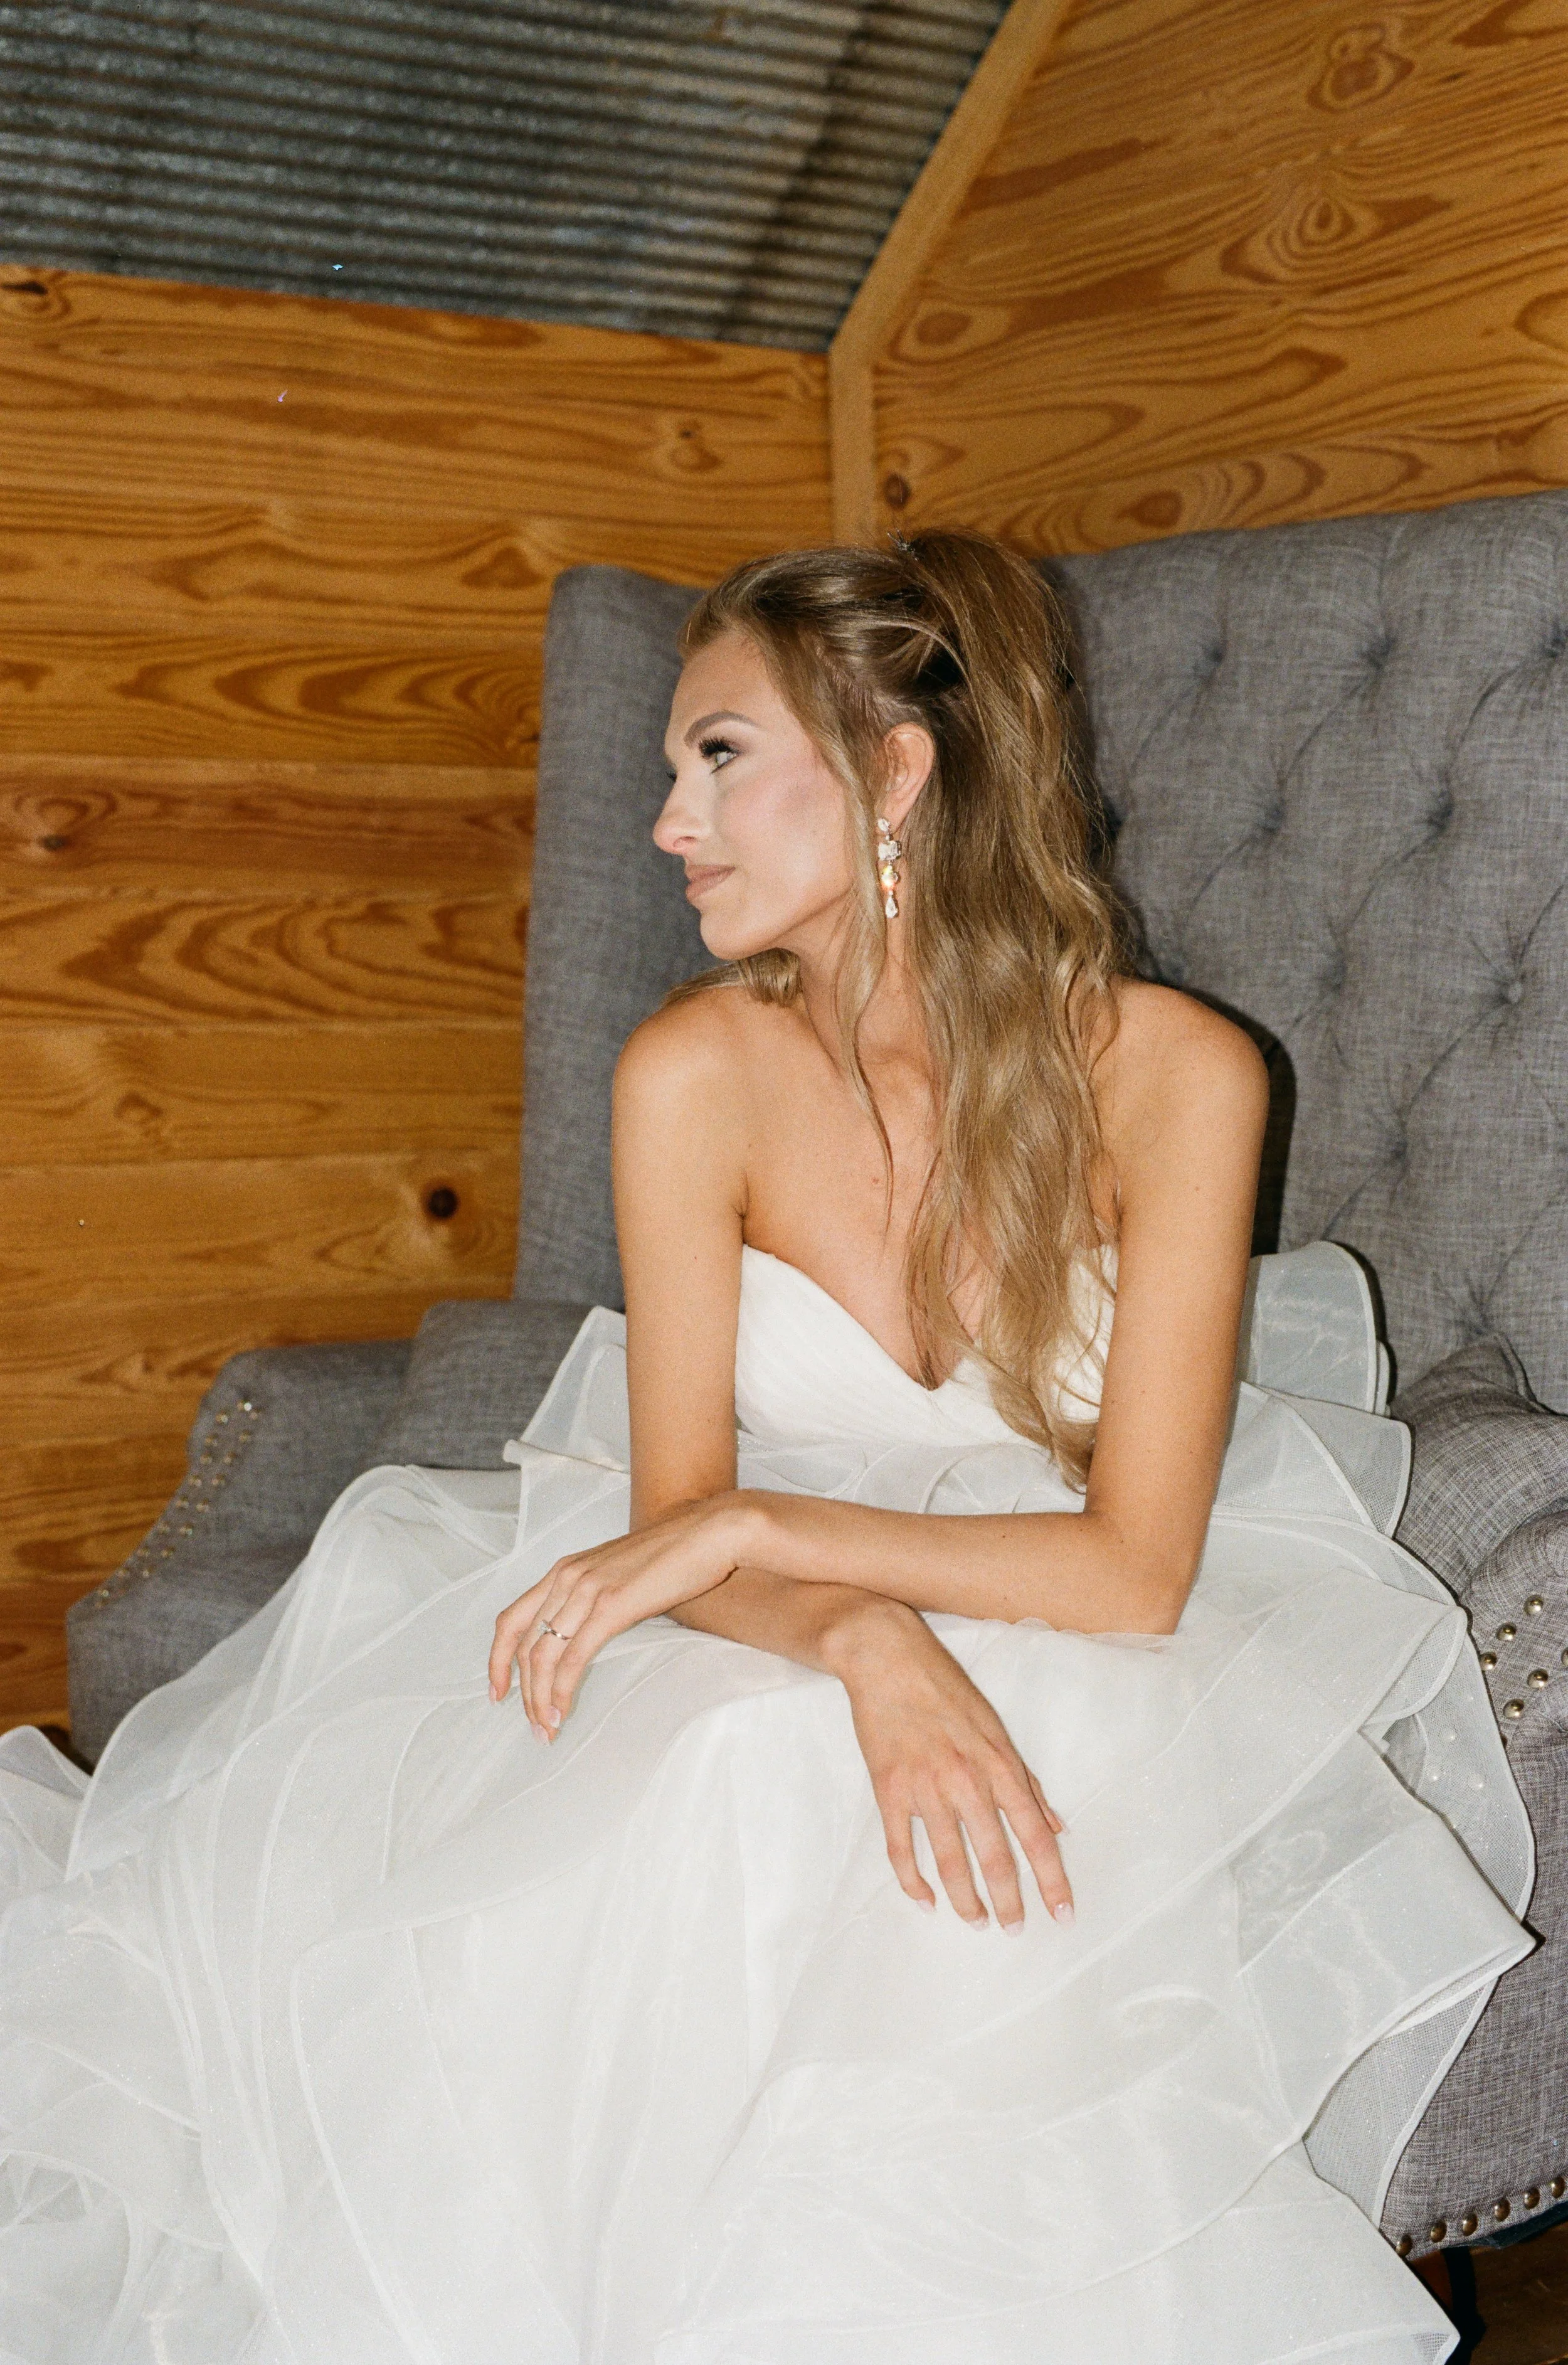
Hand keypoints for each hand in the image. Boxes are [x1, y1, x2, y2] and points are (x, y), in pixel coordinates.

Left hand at [489, 1493, 750, 1736]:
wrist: (709, 1532)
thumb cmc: (674, 1555)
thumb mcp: (619, 1574)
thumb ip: (596, 1599)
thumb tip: (589, 1634)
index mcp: (564, 1571)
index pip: (511, 1620)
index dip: (497, 1660)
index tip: (499, 1692)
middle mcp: (566, 1578)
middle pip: (522, 1645)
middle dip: (523, 1692)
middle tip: (534, 1726)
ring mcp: (586, 1591)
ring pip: (542, 1656)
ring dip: (539, 1699)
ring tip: (547, 1729)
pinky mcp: (611, 1606)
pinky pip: (573, 1658)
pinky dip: (563, 1690)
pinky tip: (564, 1711)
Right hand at [831, 1603, 1072, 1932]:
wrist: (887, 1659)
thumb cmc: (945, 1689)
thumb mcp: (995, 1727)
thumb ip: (1026, 1780)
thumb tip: (1056, 1826)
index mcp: (998, 1764)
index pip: (1034, 1833)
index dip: (1051, 1878)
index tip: (1063, 1913)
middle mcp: (966, 1780)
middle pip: (994, 1856)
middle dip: (1009, 1900)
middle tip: (1015, 1930)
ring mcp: (925, 1788)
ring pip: (949, 1861)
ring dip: (965, 1900)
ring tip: (977, 1922)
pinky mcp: (889, 1790)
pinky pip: (901, 1849)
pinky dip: (913, 1882)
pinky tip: (925, 1901)